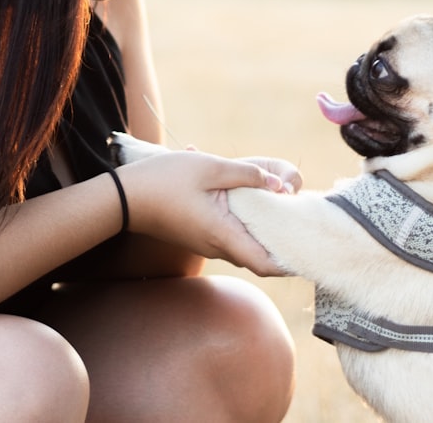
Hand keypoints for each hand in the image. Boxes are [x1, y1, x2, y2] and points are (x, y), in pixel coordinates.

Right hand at [114, 147, 301, 275]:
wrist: (123, 197)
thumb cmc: (164, 180)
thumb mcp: (210, 168)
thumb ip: (247, 174)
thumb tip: (279, 184)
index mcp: (223, 234)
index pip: (266, 265)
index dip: (292, 262)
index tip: (309, 247)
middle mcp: (217, 246)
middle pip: (259, 256)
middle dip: (281, 242)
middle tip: (297, 217)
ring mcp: (206, 242)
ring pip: (244, 245)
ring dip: (262, 231)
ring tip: (279, 206)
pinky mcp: (198, 234)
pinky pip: (230, 235)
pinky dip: (245, 224)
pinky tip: (248, 199)